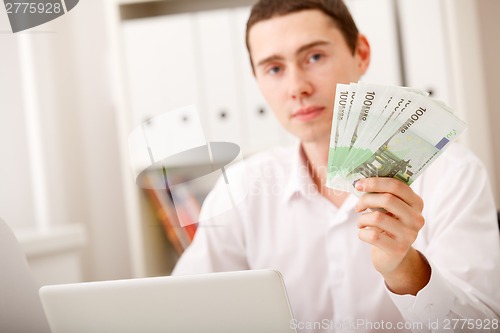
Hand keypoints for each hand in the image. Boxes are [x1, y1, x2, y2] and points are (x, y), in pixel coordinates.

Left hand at [354, 177, 429, 294]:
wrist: (393, 256)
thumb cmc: (387, 225)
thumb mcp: (389, 209)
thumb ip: (381, 194)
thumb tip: (360, 181)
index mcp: (416, 203)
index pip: (397, 186)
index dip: (375, 182)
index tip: (359, 184)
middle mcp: (416, 219)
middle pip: (387, 199)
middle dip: (366, 200)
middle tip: (358, 206)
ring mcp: (409, 235)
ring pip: (377, 217)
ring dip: (362, 219)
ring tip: (361, 223)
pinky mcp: (398, 249)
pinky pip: (372, 236)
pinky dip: (362, 233)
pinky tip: (364, 233)